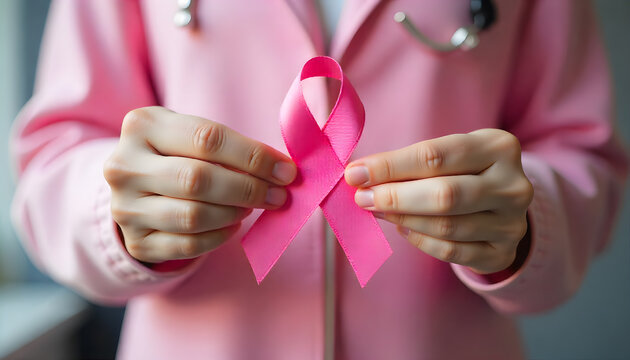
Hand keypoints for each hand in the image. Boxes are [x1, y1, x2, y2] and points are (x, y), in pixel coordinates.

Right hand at [104, 107, 296, 262]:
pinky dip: (220, 236)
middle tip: (278, 195)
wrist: (134, 188)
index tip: (286, 170)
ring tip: (251, 206)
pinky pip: (188, 245)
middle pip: (198, 179)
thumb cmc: (176, 154)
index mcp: (142, 126)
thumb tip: (282, 170)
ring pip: (193, 215)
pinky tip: (233, 225)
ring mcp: (125, 207)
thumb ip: (230, 147)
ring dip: (234, 212)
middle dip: (248, 188)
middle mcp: (124, 166)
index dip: (253, 157)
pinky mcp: (136, 242)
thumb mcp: (190, 135)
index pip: (207, 139)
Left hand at [344, 129, 532, 273]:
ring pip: (446, 226)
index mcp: (498, 147)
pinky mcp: (502, 253)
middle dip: (394, 197)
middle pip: (444, 195)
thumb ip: (408, 163)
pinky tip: (403, 228)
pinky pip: (452, 252)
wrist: (504, 204)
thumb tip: (358, 175)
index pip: (435, 156)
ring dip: (402, 219)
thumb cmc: (464, 171)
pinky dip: (420, 241)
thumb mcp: (448, 155)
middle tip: (362, 198)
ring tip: (378, 211)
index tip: (356, 174)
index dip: (390, 167)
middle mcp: (514, 185)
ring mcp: (512, 223)